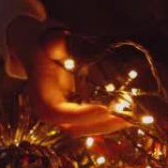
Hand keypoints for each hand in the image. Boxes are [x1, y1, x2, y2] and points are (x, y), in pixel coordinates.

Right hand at [6, 17, 128, 135]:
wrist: (36, 49)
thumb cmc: (46, 42)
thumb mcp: (51, 38)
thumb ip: (56, 41)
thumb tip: (58, 42)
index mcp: (40, 92)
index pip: (55, 113)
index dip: (79, 115)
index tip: (104, 109)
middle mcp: (47, 109)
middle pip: (72, 127)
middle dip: (100, 124)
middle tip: (126, 117)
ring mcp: (60, 115)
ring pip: (82, 129)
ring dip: (106, 126)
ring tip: (131, 118)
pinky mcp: (71, 115)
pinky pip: (88, 125)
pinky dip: (106, 123)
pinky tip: (126, 117)